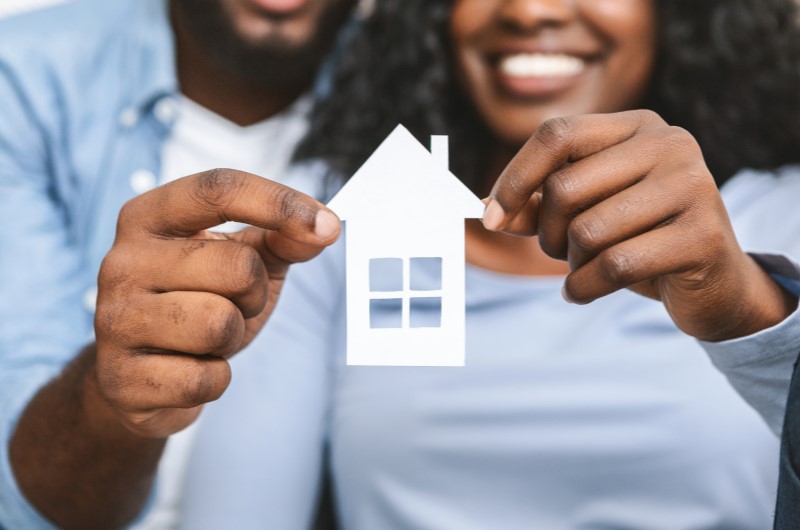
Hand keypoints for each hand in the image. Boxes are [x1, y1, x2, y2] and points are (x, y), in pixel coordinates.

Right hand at [94, 169, 340, 437]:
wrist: (139, 375)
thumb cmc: (196, 302)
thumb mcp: (240, 259)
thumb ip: (284, 237)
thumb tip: (327, 226)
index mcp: (148, 217)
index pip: (218, 189)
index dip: (279, 202)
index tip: (328, 224)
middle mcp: (121, 262)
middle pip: (237, 267)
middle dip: (254, 293)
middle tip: (231, 304)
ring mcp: (114, 321)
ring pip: (220, 324)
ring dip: (233, 336)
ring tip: (207, 337)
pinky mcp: (121, 379)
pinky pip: (206, 379)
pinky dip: (216, 378)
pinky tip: (190, 369)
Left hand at [483, 110, 795, 341]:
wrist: (714, 283)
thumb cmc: (640, 239)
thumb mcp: (587, 213)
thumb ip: (539, 205)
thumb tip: (487, 209)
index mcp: (638, 127)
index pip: (557, 134)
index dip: (514, 178)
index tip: (491, 219)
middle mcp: (670, 144)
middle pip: (564, 187)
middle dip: (546, 233)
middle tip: (559, 254)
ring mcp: (692, 186)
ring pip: (587, 230)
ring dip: (569, 263)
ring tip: (583, 270)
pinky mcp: (702, 236)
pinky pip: (613, 265)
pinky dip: (583, 287)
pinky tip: (580, 292)